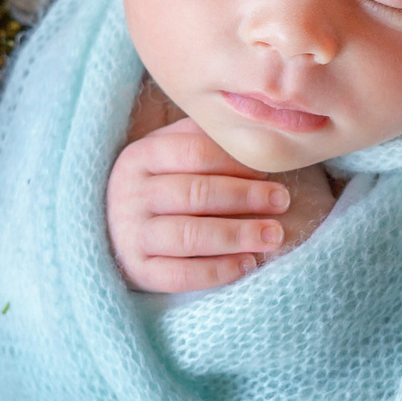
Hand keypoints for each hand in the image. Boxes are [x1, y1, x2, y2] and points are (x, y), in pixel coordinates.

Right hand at [107, 116, 316, 293]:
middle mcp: (130, 195)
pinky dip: (218, 271)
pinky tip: (248, 264)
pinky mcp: (139, 271)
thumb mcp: (172, 150)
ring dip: (237, 235)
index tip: (270, 169)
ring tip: (274, 235)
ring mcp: (131, 235)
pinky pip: (180, 275)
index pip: (193, 152)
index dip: (235, 161)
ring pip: (188, 235)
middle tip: (282, 200)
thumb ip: (203, 136)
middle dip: (245, 196)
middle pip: (195, 193)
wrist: (119, 228)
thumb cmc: (163, 183)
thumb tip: (256, 124)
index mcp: (141, 156)